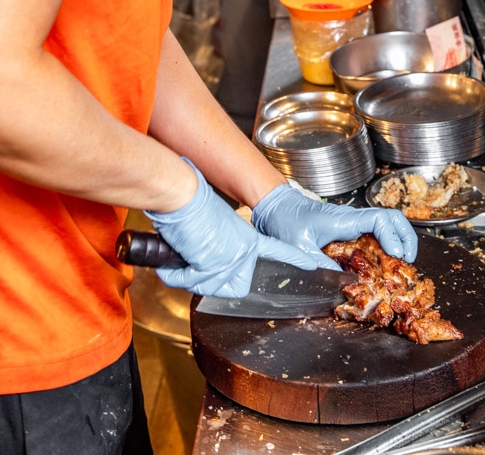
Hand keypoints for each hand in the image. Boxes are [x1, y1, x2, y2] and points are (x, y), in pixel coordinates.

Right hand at [146, 160, 326, 297]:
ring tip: (185, 253)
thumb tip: (210, 261)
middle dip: (212, 281)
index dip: (294, 260)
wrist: (185, 196)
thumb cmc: (196, 207)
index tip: (312, 265)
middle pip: (234, 288)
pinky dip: (173, 273)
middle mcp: (242, 253)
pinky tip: (172, 261)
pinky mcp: (208, 266)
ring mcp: (227, 262)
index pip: (278, 252)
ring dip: (187, 274)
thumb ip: (225, 247)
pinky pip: (185, 282)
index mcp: (249, 241)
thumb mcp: (220, 227)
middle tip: (199, 261)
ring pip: (205, 287)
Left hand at [251, 182, 417, 267]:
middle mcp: (353, 219)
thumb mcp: (299, 248)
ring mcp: (352, 223)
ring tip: (402, 263)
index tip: (397, 255)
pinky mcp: (349, 230)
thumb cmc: (285, 222)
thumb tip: (343, 283)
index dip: (394, 236)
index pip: (380, 219)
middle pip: (392, 220)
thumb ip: (320, 265)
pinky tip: (385, 262)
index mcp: (344, 220)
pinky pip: (375, 234)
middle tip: (409, 260)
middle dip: (406, 238)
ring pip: (387, 226)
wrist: (276, 208)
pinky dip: (386, 245)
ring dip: (399, 241)